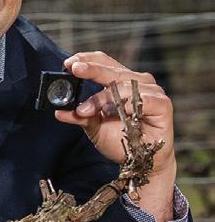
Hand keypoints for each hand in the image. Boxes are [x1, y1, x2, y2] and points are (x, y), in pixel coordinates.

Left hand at [55, 51, 175, 221]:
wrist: (141, 162)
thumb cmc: (120, 139)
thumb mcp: (94, 127)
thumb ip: (79, 116)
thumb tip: (59, 112)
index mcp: (120, 80)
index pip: (102, 61)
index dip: (86, 59)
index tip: (68, 63)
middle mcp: (136, 81)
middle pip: (111, 70)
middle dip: (91, 69)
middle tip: (74, 69)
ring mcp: (151, 90)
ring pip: (123, 85)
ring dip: (102, 97)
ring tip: (85, 110)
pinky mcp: (162, 103)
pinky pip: (142, 99)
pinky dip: (126, 105)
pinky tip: (114, 113)